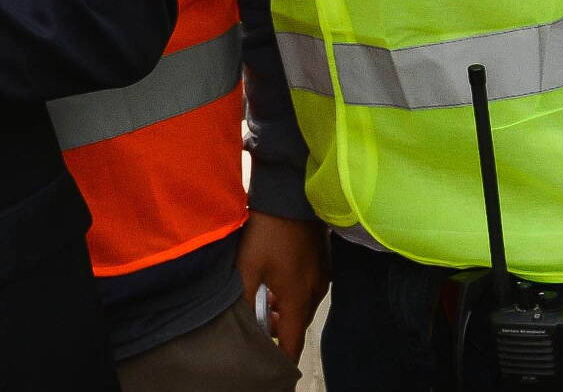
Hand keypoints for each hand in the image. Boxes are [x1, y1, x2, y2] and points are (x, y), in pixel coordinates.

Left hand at [237, 209, 328, 359]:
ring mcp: (321, 277)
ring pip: (302, 306)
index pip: (292, 341)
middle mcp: (315, 293)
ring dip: (284, 310)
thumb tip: (240, 319)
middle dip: (279, 329)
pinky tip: (275, 281)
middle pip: (297, 324)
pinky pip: (308, 289)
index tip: (273, 366)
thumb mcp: (247, 265)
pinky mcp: (322, 264)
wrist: (291, 197)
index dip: (282, 357)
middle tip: (257, 324)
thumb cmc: (267, 232)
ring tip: (262, 301)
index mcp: (298, 299)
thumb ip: (243, 296)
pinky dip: (292, 294)